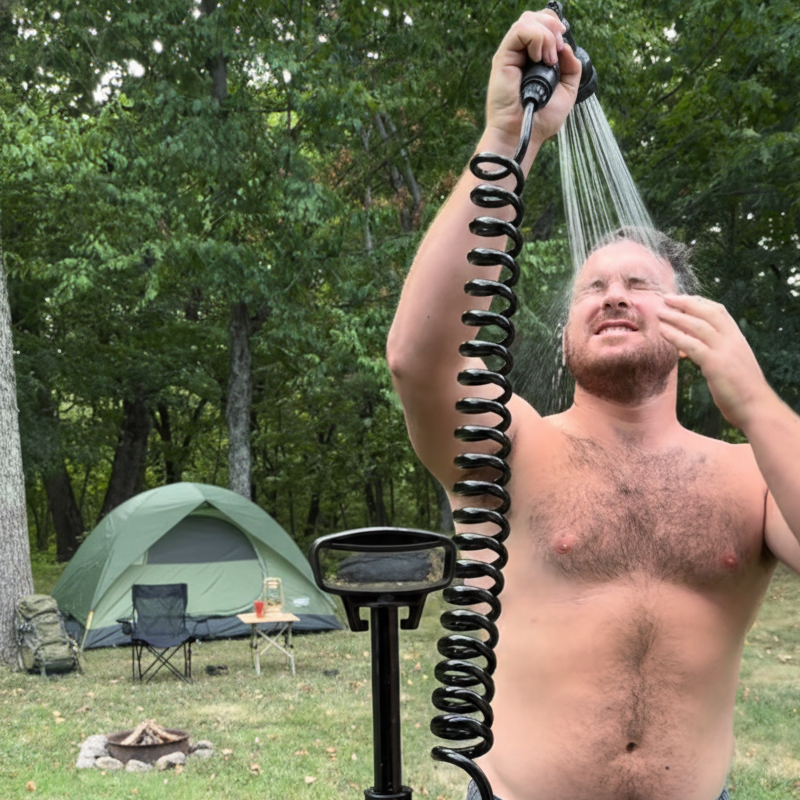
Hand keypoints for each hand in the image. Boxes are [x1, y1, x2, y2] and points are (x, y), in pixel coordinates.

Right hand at [485, 9, 581, 157]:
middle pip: (535, 17)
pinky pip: (520, 30)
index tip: (563, 47)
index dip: (556, 28)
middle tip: (558, 50)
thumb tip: (566, 46)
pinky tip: (539, 58)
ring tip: (549, 59)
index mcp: (535, 60)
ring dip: (546, 35)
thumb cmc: (541, 119)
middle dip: (553, 27)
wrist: (525, 133)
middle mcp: (522, 54)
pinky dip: (536, 39)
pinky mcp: (503, 58)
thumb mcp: (567, 90)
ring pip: (528, 20)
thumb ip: (571, 66)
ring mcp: (512, 55)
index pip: (543, 26)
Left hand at [657, 294, 769, 430]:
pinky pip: (692, 345)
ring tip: (659, 313)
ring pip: (698, 326)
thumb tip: (685, 349)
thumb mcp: (728, 365)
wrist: (756, 408)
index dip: (698, 302)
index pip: (718, 311)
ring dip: (676, 317)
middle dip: (684, 303)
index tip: (681, 299)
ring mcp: (725, 351)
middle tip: (665, 299)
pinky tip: (662, 332)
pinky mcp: (716, 364)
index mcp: (737, 338)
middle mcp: (732, 340)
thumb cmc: (740, 390)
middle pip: (707, 313)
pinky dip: (675, 336)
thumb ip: (710, 353)